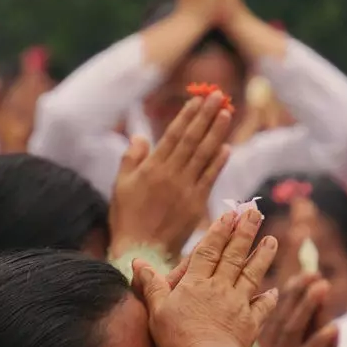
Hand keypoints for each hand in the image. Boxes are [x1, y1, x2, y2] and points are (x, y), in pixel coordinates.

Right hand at [109, 90, 234, 256]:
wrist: (140, 249)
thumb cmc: (127, 218)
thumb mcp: (120, 185)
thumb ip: (131, 159)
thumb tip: (141, 136)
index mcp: (151, 168)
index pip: (173, 135)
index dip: (187, 116)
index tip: (197, 100)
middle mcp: (170, 175)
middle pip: (191, 140)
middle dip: (205, 116)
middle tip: (217, 97)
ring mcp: (185, 190)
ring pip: (203, 156)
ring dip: (216, 133)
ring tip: (226, 113)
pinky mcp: (196, 205)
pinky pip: (209, 179)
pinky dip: (218, 163)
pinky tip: (226, 147)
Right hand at [132, 205, 277, 346]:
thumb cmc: (178, 337)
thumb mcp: (156, 310)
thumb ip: (151, 284)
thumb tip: (138, 261)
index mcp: (196, 283)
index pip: (208, 250)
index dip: (219, 231)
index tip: (230, 214)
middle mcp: (220, 288)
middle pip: (234, 255)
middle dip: (245, 232)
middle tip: (255, 212)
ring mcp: (238, 304)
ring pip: (252, 274)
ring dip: (263, 256)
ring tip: (272, 239)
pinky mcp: (250, 323)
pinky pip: (262, 307)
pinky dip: (269, 298)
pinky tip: (274, 290)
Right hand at [257, 272, 335, 346]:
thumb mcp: (312, 346)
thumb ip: (313, 318)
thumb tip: (316, 281)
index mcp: (272, 342)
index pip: (280, 310)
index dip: (294, 291)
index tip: (308, 273)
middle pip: (285, 318)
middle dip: (300, 294)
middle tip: (316, 275)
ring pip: (293, 334)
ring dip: (309, 309)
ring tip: (323, 288)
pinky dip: (321, 343)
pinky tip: (334, 328)